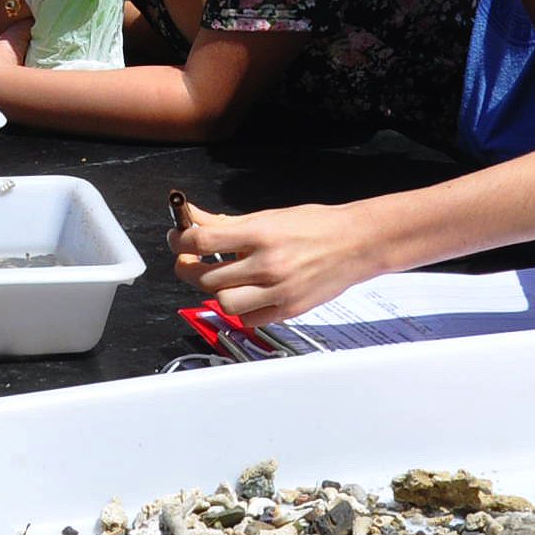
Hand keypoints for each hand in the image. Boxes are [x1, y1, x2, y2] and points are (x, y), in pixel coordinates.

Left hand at [170, 198, 386, 323]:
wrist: (357, 243)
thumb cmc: (317, 225)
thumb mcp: (269, 215)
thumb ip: (227, 222)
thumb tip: (194, 218)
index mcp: (260, 233)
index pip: (202, 240)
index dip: (180, 241)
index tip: (177, 239)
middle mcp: (267, 264)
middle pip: (205, 276)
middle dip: (189, 268)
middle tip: (190, 260)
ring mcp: (278, 291)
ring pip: (222, 303)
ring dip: (214, 291)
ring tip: (219, 279)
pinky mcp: (288, 310)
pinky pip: (248, 319)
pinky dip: (240, 309)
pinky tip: (245, 294)